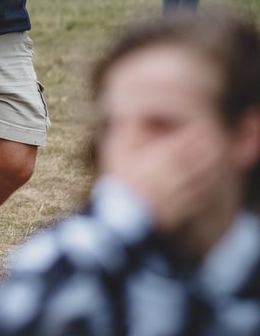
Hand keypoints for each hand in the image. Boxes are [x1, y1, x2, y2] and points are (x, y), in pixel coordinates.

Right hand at [100, 121, 222, 233]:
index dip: (196, 133)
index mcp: (164, 157)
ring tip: (217, 158)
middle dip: (208, 147)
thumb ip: (127, 132)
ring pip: (204, 175)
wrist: (128, 219)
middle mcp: (179, 172)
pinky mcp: (185, 208)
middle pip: (200, 157)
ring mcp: (184, 191)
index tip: (201, 127)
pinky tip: (210, 183)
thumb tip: (132, 116)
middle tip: (214, 140)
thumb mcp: (118, 153)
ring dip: (212, 165)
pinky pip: (202, 195)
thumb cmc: (121, 183)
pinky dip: (209, 187)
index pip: (186, 141)